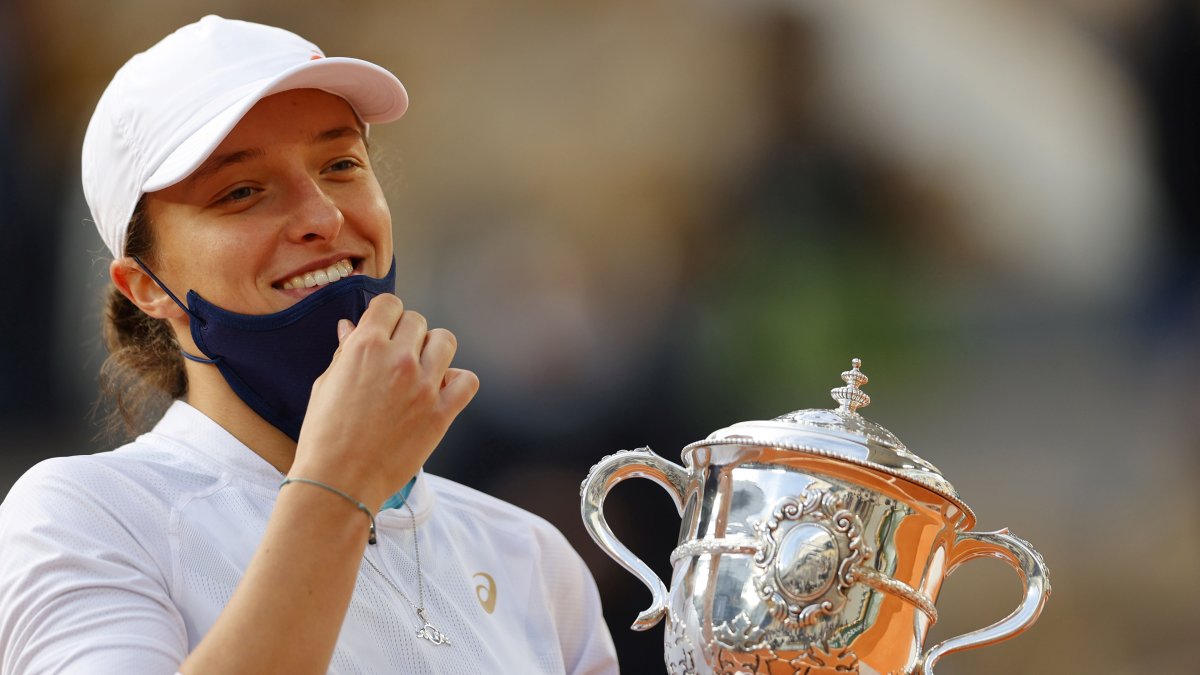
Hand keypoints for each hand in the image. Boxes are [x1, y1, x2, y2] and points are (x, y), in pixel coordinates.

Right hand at [290, 294, 478, 508]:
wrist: (338, 481)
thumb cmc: (325, 435)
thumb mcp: (326, 384)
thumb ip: (345, 351)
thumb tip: (350, 327)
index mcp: (366, 346)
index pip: (390, 305)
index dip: (386, 316)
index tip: (384, 330)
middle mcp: (398, 359)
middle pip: (418, 321)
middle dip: (407, 335)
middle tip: (397, 358)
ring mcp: (424, 386)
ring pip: (445, 341)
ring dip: (433, 351)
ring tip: (420, 371)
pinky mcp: (441, 412)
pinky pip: (467, 380)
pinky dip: (457, 382)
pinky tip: (439, 391)